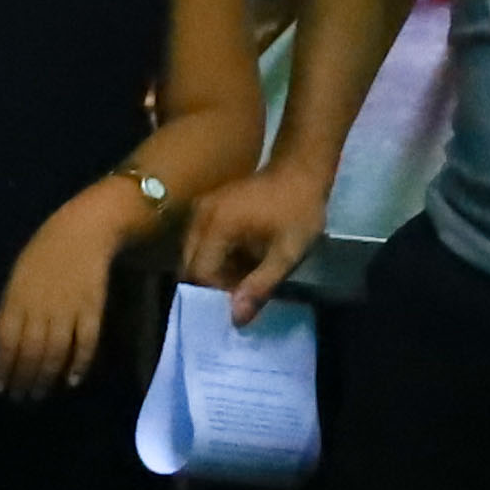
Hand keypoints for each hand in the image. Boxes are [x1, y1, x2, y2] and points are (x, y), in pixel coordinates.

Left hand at [0, 188, 131, 397]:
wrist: (82, 233)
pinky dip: (79, 364)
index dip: (2, 368)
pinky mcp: (92, 310)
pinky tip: (72, 381)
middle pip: (31, 352)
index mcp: (17, 299)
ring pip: (56, 352)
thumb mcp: (16, 279)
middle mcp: (41, 308)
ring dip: (46, 377)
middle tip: (20, 399)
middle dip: (23, 379)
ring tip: (40, 395)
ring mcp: (68, 310)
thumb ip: (4, 312)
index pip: (6, 342)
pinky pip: (86, 343)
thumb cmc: (43, 256)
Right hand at [186, 161, 326, 325]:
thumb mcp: (286, 253)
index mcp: (216, 226)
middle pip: (189, 264)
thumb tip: (236, 319)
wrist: (300, 170)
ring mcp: (200, 208)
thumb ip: (259, 286)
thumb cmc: (298, 211)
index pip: (199, 274)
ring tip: (238, 281)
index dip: (215, 295)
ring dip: (211, 272)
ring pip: (192, 253)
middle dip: (209, 285)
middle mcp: (199, 216)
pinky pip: (199, 240)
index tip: (236, 306)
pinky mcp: (206, 206)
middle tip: (235, 298)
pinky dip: (212, 257)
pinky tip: (236, 263)